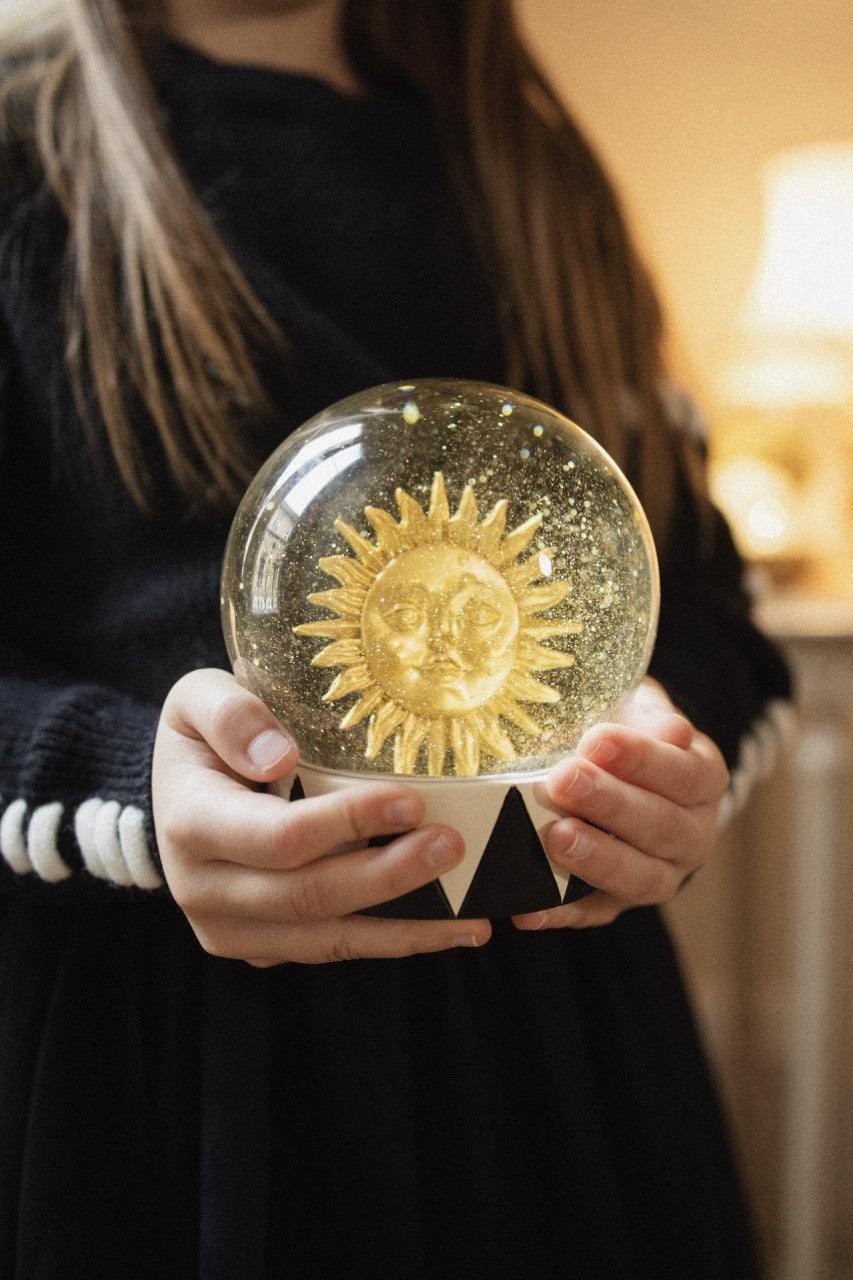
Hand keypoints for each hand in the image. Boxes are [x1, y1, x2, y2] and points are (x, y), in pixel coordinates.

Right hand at [152, 668, 490, 963]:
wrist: (179, 791)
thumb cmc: (204, 736)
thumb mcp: (197, 699)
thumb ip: (231, 716)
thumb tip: (278, 757)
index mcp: (191, 824)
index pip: (279, 838)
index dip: (348, 824)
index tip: (412, 802)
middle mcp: (205, 890)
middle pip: (310, 897)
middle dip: (389, 877)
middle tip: (454, 847)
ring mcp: (232, 929)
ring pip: (328, 939)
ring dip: (406, 927)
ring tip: (473, 913)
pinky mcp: (263, 948)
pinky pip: (333, 948)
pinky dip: (394, 940)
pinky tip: (451, 928)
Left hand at [513, 679, 729, 930]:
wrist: (622, 769)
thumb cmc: (628, 730)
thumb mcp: (642, 710)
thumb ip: (652, 719)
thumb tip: (671, 731)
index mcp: (703, 780)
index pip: (682, 774)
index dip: (641, 758)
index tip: (595, 739)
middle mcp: (692, 835)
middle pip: (661, 826)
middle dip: (610, 804)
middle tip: (562, 781)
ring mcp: (660, 875)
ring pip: (639, 878)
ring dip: (595, 860)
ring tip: (554, 838)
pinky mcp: (619, 903)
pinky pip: (594, 912)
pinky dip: (561, 913)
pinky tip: (528, 909)